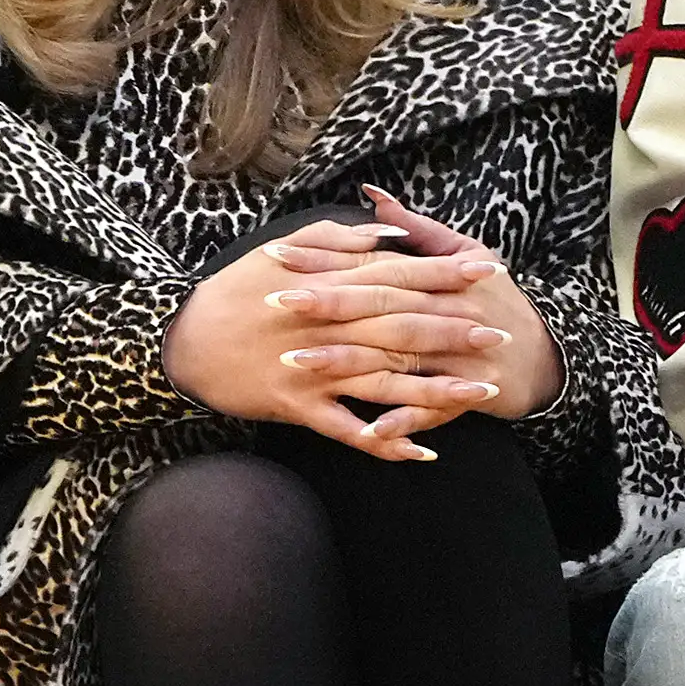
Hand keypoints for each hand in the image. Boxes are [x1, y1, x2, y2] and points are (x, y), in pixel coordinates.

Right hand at [161, 225, 502, 462]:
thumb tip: (387, 234)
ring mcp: (315, 369)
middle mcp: (327, 326)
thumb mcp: (282, 249)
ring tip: (481, 392)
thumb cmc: (236, 290)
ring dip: (437, 388)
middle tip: (501, 335)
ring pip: (387, 380)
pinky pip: (349, 429)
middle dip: (455, 331)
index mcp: (327, 283)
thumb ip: (337, 238)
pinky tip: (422, 450)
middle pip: (402, 327)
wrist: (183, 339)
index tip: (487, 269)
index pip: (398, 274)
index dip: (446, 272)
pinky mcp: (300, 406)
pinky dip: (385, 440)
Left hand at [265, 187, 563, 417]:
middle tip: (276, 301)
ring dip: (349, 362)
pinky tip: (368, 431)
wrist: (545, 356)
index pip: (376, 263)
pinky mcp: (469, 394)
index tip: (279, 256)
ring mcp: (460, 355)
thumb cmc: (496, 301)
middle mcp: (450, 311)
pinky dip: (404, 421)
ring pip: (399, 358)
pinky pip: (433, 410)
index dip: (328, 259)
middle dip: (330, 303)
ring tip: (297, 362)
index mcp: (443, 276)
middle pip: (383, 306)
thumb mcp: (466, 254)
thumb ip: (417, 228)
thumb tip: (372, 194)